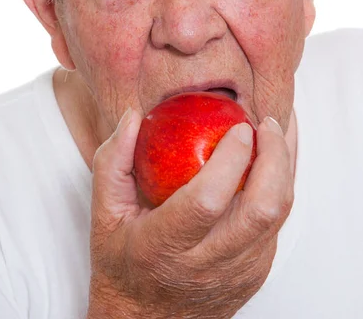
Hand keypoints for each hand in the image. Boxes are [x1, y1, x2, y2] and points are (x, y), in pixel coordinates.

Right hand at [87, 110, 293, 318]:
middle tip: (267, 124)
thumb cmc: (124, 263)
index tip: (238, 127)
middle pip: (261, 209)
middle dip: (274, 158)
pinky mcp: (255, 272)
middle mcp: (207, 263)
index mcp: (164, 246)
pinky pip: (278, 223)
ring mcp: (238, 271)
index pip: (206, 201)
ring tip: (274, 135)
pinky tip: (271, 162)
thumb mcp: (104, 212)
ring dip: (284, 168)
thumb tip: (132, 117)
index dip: (230, 160)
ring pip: (278, 215)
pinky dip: (280, 186)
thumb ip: (113, 161)